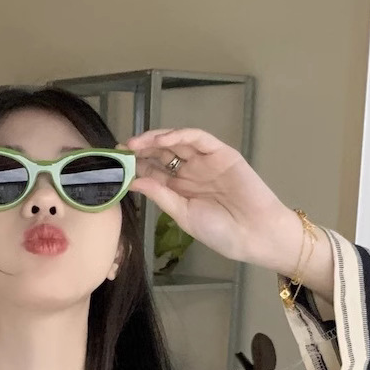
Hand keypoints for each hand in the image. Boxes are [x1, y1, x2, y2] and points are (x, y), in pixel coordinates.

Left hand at [122, 128, 300, 271]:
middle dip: (141, 150)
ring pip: (177, 142)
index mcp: (180, 189)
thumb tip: (134, 182)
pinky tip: (164, 139)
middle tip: (122, 150)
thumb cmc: (221, 231)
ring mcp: (206, 161)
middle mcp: (190, 172)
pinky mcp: (221, 153)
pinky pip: (199, 138)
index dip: (135, 166)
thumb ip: (161, 196)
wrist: (254, 234)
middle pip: (162, 153)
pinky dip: (181, 135)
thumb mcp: (183, 215)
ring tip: (137, 143)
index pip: (153, 171)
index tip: (116, 165)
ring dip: (156, 139)